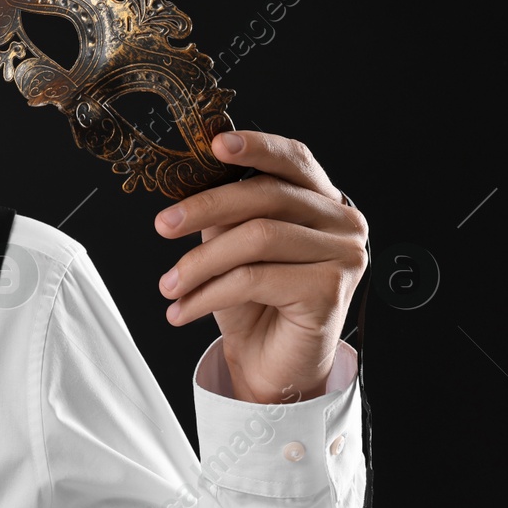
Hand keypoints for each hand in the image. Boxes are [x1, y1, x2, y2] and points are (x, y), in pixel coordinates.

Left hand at [154, 130, 367, 404]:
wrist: (271, 363)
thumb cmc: (253, 300)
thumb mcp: (231, 246)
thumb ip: (226, 213)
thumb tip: (191, 186)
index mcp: (322, 199)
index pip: (293, 159)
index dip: (256, 146)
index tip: (214, 144)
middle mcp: (342, 222)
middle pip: (268, 196)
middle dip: (206, 208)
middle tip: (163, 225)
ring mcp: (344, 255)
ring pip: (257, 239)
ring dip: (200, 264)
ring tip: (168, 285)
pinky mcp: (331, 290)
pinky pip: (256, 279)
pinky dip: (209, 293)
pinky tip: (183, 309)